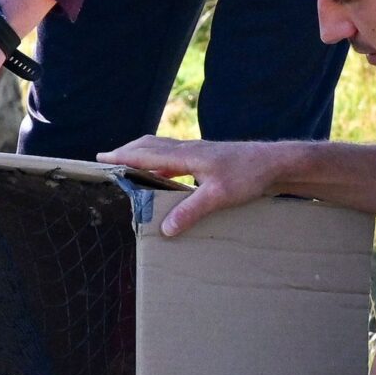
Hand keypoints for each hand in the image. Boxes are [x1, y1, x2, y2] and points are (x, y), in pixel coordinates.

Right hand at [99, 135, 284, 236]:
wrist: (274, 162)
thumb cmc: (248, 175)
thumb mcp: (218, 197)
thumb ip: (190, 211)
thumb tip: (164, 229)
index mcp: (186, 155)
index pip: (146, 154)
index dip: (122, 157)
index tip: (101, 157)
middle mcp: (189, 149)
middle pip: (149, 145)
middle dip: (127, 150)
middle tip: (107, 157)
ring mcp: (198, 150)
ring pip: (162, 147)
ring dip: (142, 152)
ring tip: (129, 161)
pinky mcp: (207, 155)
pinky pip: (174, 153)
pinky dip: (159, 158)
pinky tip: (164, 170)